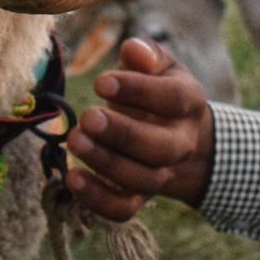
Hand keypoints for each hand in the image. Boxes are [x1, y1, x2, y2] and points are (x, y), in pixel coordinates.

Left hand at [65, 37, 213, 221]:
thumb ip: (145, 55)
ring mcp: (161, 173)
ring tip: (74, 140)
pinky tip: (71, 177)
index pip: (173, 99)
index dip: (139, 91)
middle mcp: (181, 143)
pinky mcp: (139, 197)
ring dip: (105, 163)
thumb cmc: (157, 88)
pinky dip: (97, 200)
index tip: (101, 82)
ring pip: (141, 180)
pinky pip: (123, 209)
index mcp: (188, 103)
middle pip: (160, 148)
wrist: (176, 133)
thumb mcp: (158, 65)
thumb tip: (133, 50)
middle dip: (122, 134)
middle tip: (88, 117)